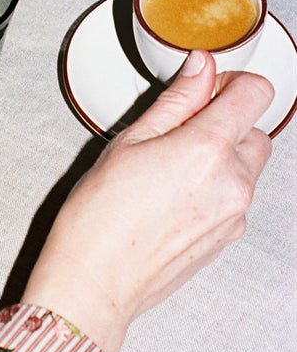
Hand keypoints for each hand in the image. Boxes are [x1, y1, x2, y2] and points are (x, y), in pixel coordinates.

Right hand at [21, 50, 273, 351]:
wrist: (95, 281)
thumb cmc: (98, 217)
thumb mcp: (129, 142)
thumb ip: (175, 101)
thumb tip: (199, 69)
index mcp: (207, 149)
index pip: (256, 92)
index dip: (231, 82)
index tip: (208, 87)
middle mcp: (233, 182)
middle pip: (256, 130)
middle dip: (224, 123)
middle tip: (178, 132)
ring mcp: (235, 214)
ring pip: (246, 166)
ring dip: (220, 158)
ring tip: (167, 170)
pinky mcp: (228, 237)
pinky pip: (234, 198)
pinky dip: (213, 188)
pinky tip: (170, 197)